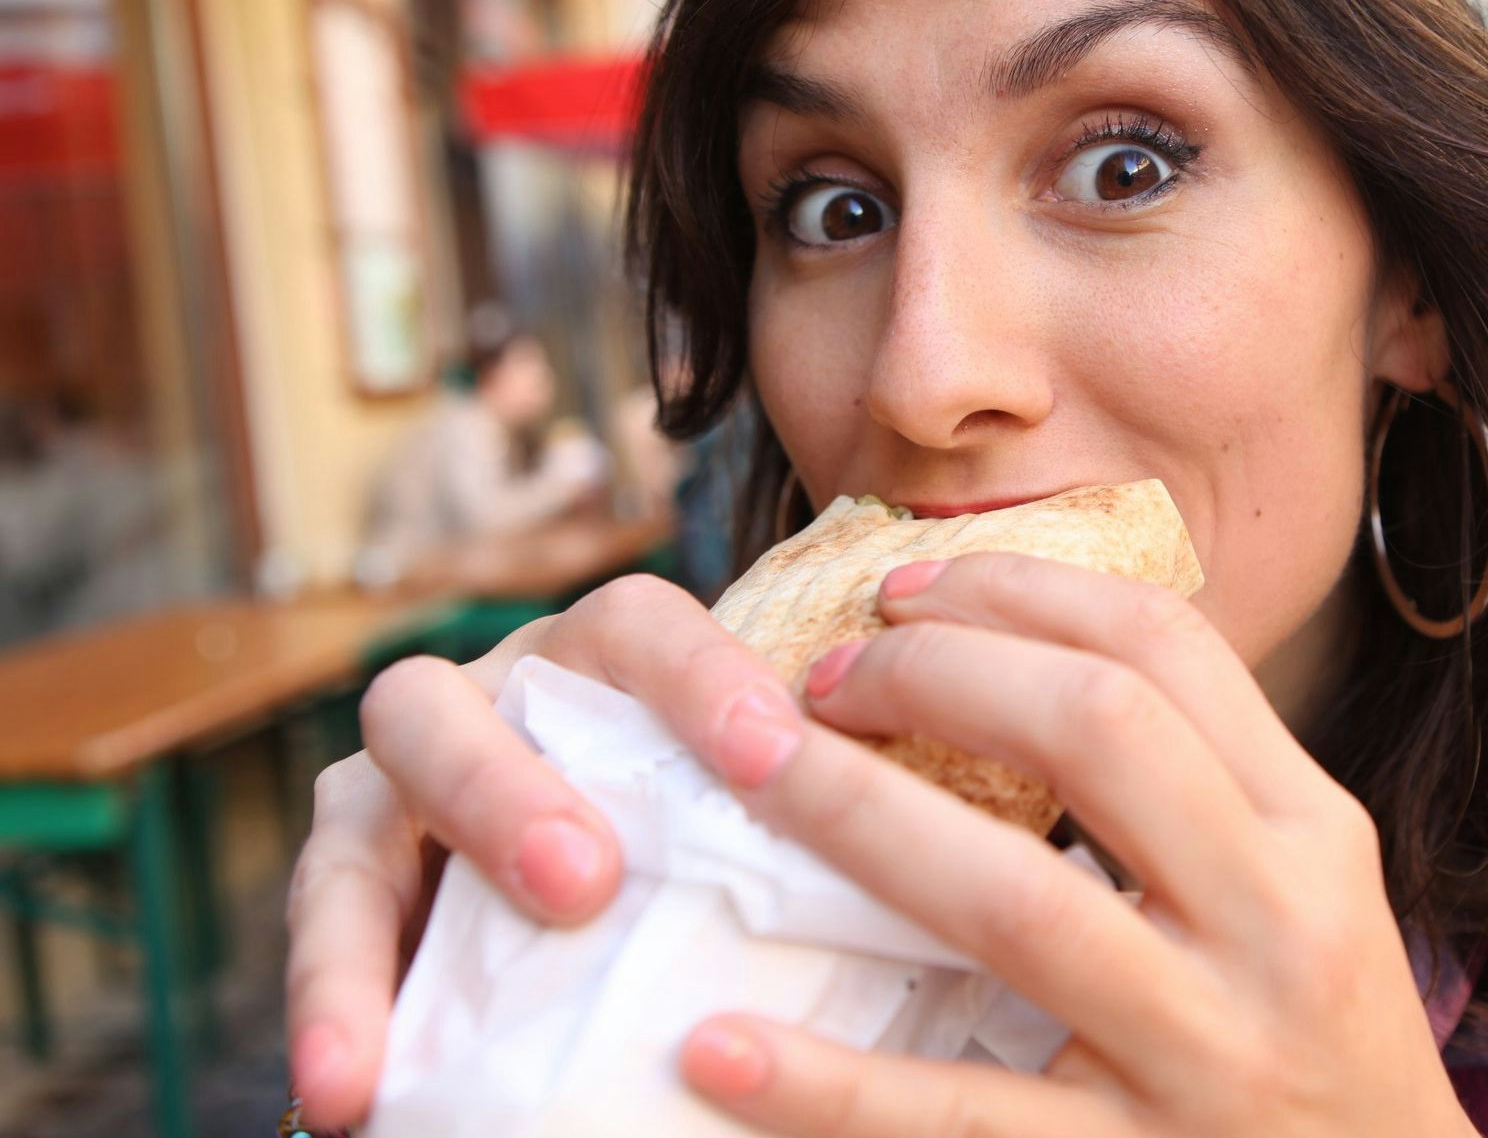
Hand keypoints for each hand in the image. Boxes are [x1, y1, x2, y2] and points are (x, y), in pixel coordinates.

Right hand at [283, 576, 803, 1128]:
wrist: (624, 887)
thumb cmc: (725, 828)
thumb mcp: (759, 812)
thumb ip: (806, 825)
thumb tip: (934, 899)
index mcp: (595, 662)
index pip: (639, 628)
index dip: (702, 680)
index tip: (774, 759)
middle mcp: (482, 702)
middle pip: (451, 702)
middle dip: (502, 789)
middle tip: (581, 883)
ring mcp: (398, 786)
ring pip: (349, 816)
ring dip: (357, 935)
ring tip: (370, 1063)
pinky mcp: (348, 878)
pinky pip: (323, 937)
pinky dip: (330, 1013)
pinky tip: (346, 1101)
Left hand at [676, 554, 1475, 1137]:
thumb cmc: (1322, 1037)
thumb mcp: (1301, 886)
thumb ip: (1191, 784)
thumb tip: (1007, 657)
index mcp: (1310, 829)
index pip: (1167, 648)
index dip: (1019, 591)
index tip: (904, 588)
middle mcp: (1274, 925)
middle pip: (1096, 729)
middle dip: (935, 672)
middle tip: (819, 675)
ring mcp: (1203, 1056)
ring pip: (1012, 902)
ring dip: (857, 815)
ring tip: (745, 765)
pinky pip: (957, 1121)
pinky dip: (828, 1088)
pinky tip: (717, 1048)